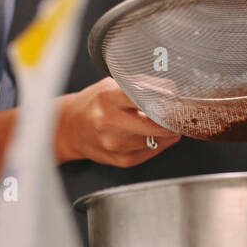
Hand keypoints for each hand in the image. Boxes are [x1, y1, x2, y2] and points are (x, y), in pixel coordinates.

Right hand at [55, 77, 180, 166]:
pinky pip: (154, 151)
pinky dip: (158, 142)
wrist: (71, 129)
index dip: (167, 98)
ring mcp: (116, 144)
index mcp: (108, 97)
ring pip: (160, 138)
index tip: (174, 99)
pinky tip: (149, 134)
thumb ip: (142, 86)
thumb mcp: (112, 85)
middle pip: (159, 123)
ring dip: (167, 131)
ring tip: (158, 123)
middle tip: (175, 113)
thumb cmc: (94, 104)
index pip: (148, 97)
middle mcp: (110, 122)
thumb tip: (172, 92)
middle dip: (172, 118)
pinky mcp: (123, 160)